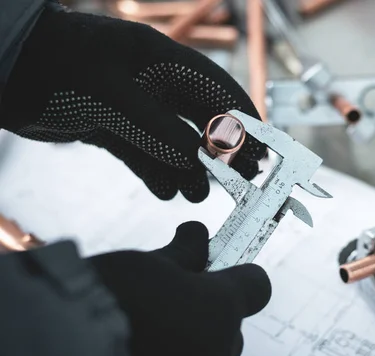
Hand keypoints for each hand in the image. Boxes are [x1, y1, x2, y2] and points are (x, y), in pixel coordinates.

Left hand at [0, 5, 265, 202]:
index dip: (244, 119)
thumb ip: (158, 128)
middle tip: (244, 180)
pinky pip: (142, 153)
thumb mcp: (110, 94)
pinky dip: (156, 173)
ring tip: (196, 195)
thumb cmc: (53, 69)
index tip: (265, 149)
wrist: (0, 70)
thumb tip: (198, 163)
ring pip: (172, 141)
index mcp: (160, 60)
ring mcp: (129, 105)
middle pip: (200, 118)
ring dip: (187, 168)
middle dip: (222, 150)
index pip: (216, 88)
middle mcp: (150, 82)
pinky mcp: (107, 126)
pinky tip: (165, 191)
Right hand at [88, 221, 270, 355]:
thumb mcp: (148, 266)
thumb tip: (198, 235)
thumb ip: (182, 255)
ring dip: (189, 351)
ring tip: (146, 340)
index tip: (216, 275)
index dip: (239, 278)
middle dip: (209, 321)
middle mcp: (219, 351)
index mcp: (220, 307)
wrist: (60, 352)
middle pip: (231, 333)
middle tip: (168, 311)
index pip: (256, 287)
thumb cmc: (105, 299)